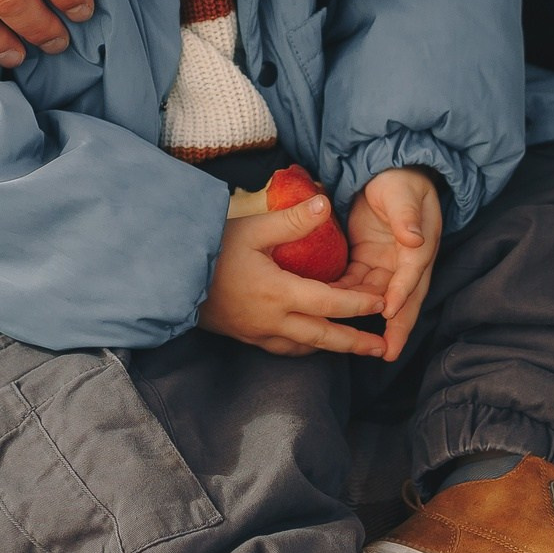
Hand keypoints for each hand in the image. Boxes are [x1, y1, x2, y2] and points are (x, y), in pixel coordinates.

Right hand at [201, 192, 388, 356]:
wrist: (171, 278)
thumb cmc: (211, 249)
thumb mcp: (251, 228)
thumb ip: (291, 220)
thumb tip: (324, 204)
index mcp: (278, 293)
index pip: (329, 303)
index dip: (358, 305)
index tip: (382, 303)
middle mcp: (272, 320)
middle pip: (323, 338)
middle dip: (355, 343)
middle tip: (382, 348)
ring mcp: (258, 333)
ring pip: (304, 348)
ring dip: (332, 348)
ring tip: (354, 346)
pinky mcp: (246, 337)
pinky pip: (284, 349)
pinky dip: (306, 347)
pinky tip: (312, 342)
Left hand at [334, 168, 443, 361]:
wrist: (386, 172)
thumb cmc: (399, 182)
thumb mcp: (402, 195)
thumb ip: (406, 216)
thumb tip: (415, 239)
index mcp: (419, 246)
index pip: (412, 273)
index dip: (401, 292)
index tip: (390, 311)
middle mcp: (406, 261)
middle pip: (402, 298)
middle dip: (396, 327)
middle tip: (388, 353)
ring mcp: (387, 263)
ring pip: (378, 296)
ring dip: (368, 318)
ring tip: (357, 343)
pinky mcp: (367, 260)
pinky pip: (357, 284)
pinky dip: (347, 297)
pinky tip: (333, 311)